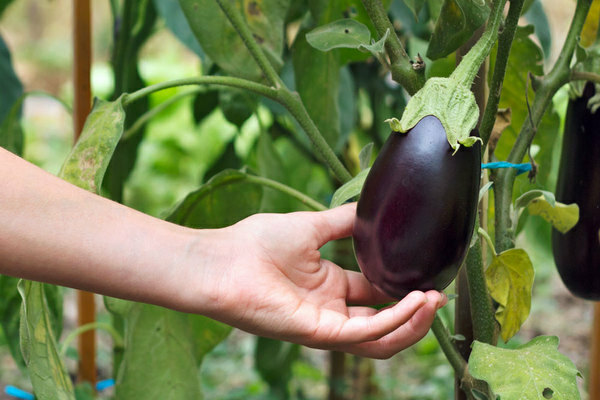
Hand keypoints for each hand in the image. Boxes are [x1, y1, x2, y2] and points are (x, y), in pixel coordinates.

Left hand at [184, 203, 445, 358]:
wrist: (221, 259)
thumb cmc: (255, 243)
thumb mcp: (312, 226)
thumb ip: (344, 222)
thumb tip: (373, 209)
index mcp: (328, 286)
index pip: (376, 294)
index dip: (403, 289)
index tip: (429, 274)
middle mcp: (330, 310)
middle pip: (383, 322)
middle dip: (415, 312)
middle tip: (439, 295)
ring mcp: (325, 325)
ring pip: (380, 338)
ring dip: (411, 323)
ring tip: (434, 301)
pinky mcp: (317, 333)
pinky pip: (365, 334)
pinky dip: (393, 321)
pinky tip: (414, 303)